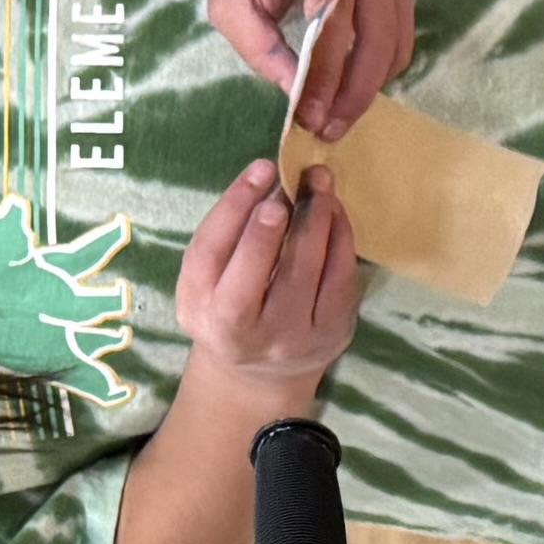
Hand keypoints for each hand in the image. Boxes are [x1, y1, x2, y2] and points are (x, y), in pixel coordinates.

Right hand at [174, 158, 362, 398]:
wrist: (259, 374)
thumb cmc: (230, 306)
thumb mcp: (208, 281)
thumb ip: (227, 238)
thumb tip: (267, 181)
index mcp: (202, 309)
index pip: (210, 253)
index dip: (235, 208)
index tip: (260, 169)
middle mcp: (242, 331)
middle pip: (255, 274)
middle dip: (274, 224)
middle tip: (294, 182)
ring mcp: (291, 337)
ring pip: (306, 274)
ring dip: (316, 220)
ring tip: (321, 183)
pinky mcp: (330, 334)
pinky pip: (340, 280)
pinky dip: (340, 239)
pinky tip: (335, 212)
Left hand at [206, 0, 410, 138]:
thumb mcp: (230, 4)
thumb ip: (260, 48)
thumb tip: (297, 96)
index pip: (330, 19)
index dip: (322, 71)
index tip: (305, 114)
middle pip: (370, 41)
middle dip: (348, 95)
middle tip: (324, 131)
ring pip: (392, 48)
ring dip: (366, 91)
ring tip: (334, 120)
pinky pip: (400, 43)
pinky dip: (380, 74)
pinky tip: (349, 92)